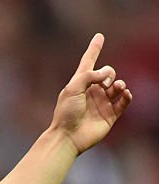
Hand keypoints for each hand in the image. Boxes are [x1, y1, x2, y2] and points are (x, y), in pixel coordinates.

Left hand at [50, 33, 131, 154]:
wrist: (68, 137)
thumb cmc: (66, 113)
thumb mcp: (73, 88)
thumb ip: (90, 75)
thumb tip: (107, 74)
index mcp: (80, 83)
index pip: (89, 62)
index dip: (94, 49)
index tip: (99, 37)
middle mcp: (92, 91)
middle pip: (108, 73)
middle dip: (109, 73)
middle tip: (105, 83)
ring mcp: (102, 103)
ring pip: (118, 86)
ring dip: (120, 84)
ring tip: (118, 87)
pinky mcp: (109, 115)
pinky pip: (123, 102)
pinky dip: (127, 96)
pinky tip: (125, 93)